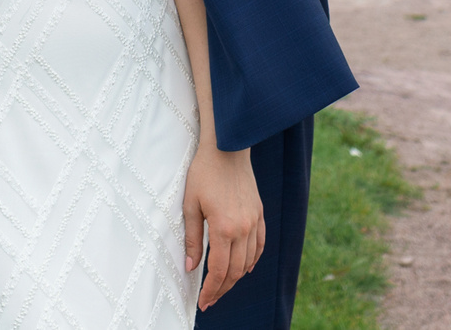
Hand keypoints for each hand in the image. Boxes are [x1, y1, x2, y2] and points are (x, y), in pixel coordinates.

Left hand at [183, 145, 262, 310]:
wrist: (227, 149)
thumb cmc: (203, 173)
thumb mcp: (190, 205)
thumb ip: (191, 239)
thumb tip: (190, 267)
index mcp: (224, 228)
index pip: (219, 270)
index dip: (211, 290)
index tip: (203, 302)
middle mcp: (243, 229)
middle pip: (235, 271)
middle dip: (222, 289)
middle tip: (210, 299)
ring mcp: (253, 221)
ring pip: (248, 261)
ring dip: (236, 277)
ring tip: (222, 286)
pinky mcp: (259, 214)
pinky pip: (259, 245)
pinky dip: (252, 260)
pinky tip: (244, 267)